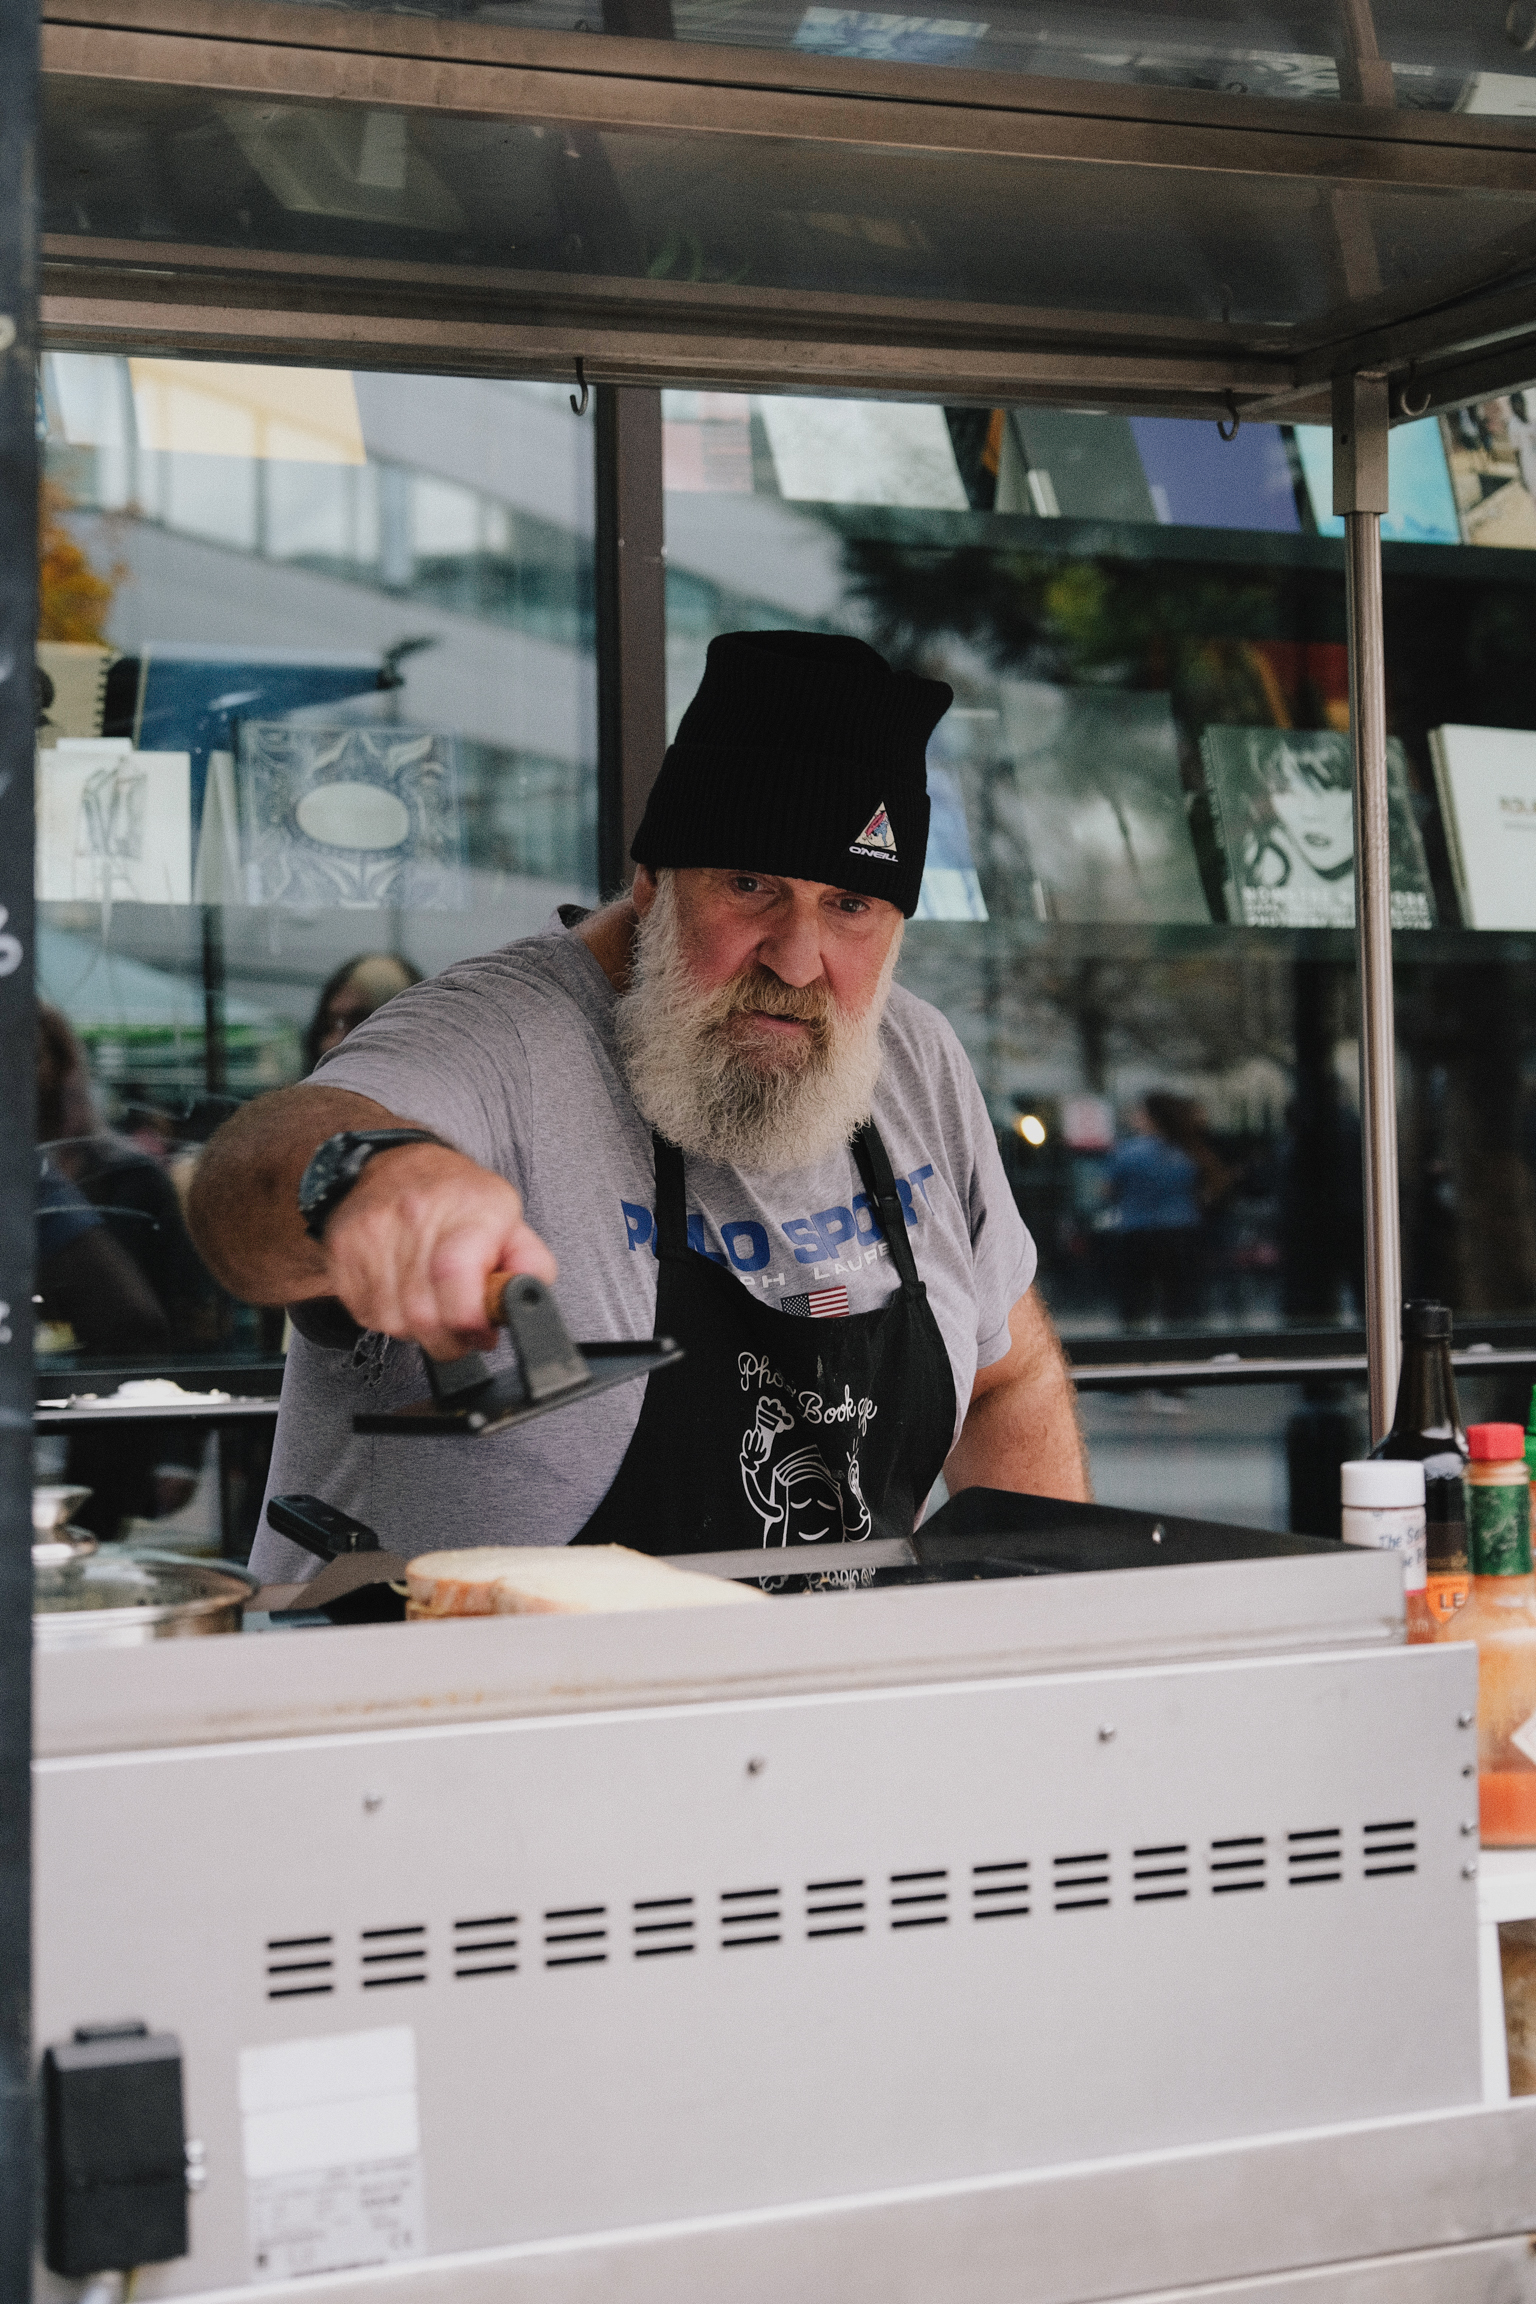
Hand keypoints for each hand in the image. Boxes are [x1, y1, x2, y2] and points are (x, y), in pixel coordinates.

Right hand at [320, 1142, 557, 1361]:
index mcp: (467, 1209)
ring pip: (395, 1322)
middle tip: (463, 1326)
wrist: (387, 1163)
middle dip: (450, 1338)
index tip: (482, 1330)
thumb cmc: (452, 1194)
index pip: (455, 1277)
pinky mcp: (341, 1256)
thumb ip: (529, 1262)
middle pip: (425, 1314)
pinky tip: (403, 1293)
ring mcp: (372, 1238)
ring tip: (433, 1302)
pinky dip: (390, 1318)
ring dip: (419, 1329)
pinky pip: (368, 1315)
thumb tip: (529, 1299)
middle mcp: (415, 1218)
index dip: (471, 1321)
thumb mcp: (508, 1216)